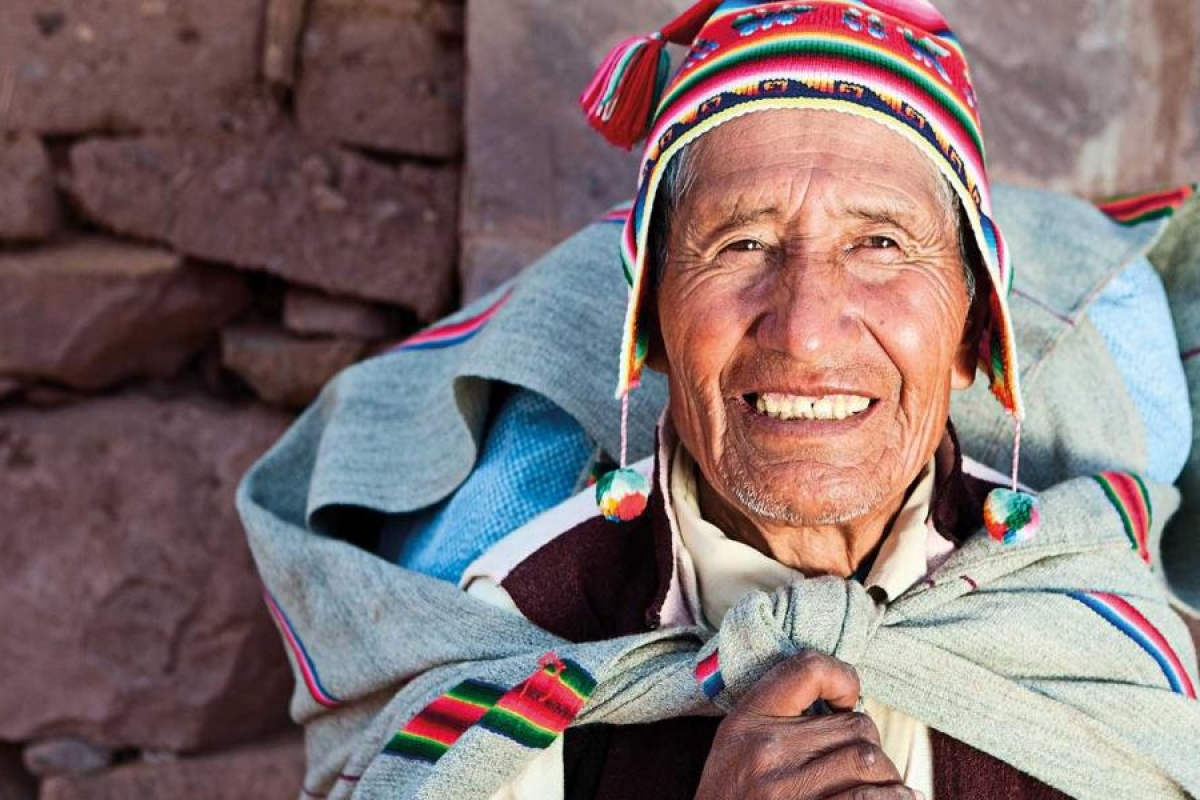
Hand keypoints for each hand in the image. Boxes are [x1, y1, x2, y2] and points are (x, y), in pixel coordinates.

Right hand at [694, 651, 918, 799]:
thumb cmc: (732, 795)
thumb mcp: (737, 743)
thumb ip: (780, 717)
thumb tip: (849, 705)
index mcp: (748, 722)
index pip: (807, 669)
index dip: (843, 678)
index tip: (846, 702)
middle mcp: (767, 752)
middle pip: (856, 726)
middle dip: (870, 746)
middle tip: (862, 767)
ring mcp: (788, 792)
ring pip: (870, 762)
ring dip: (887, 779)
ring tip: (882, 790)